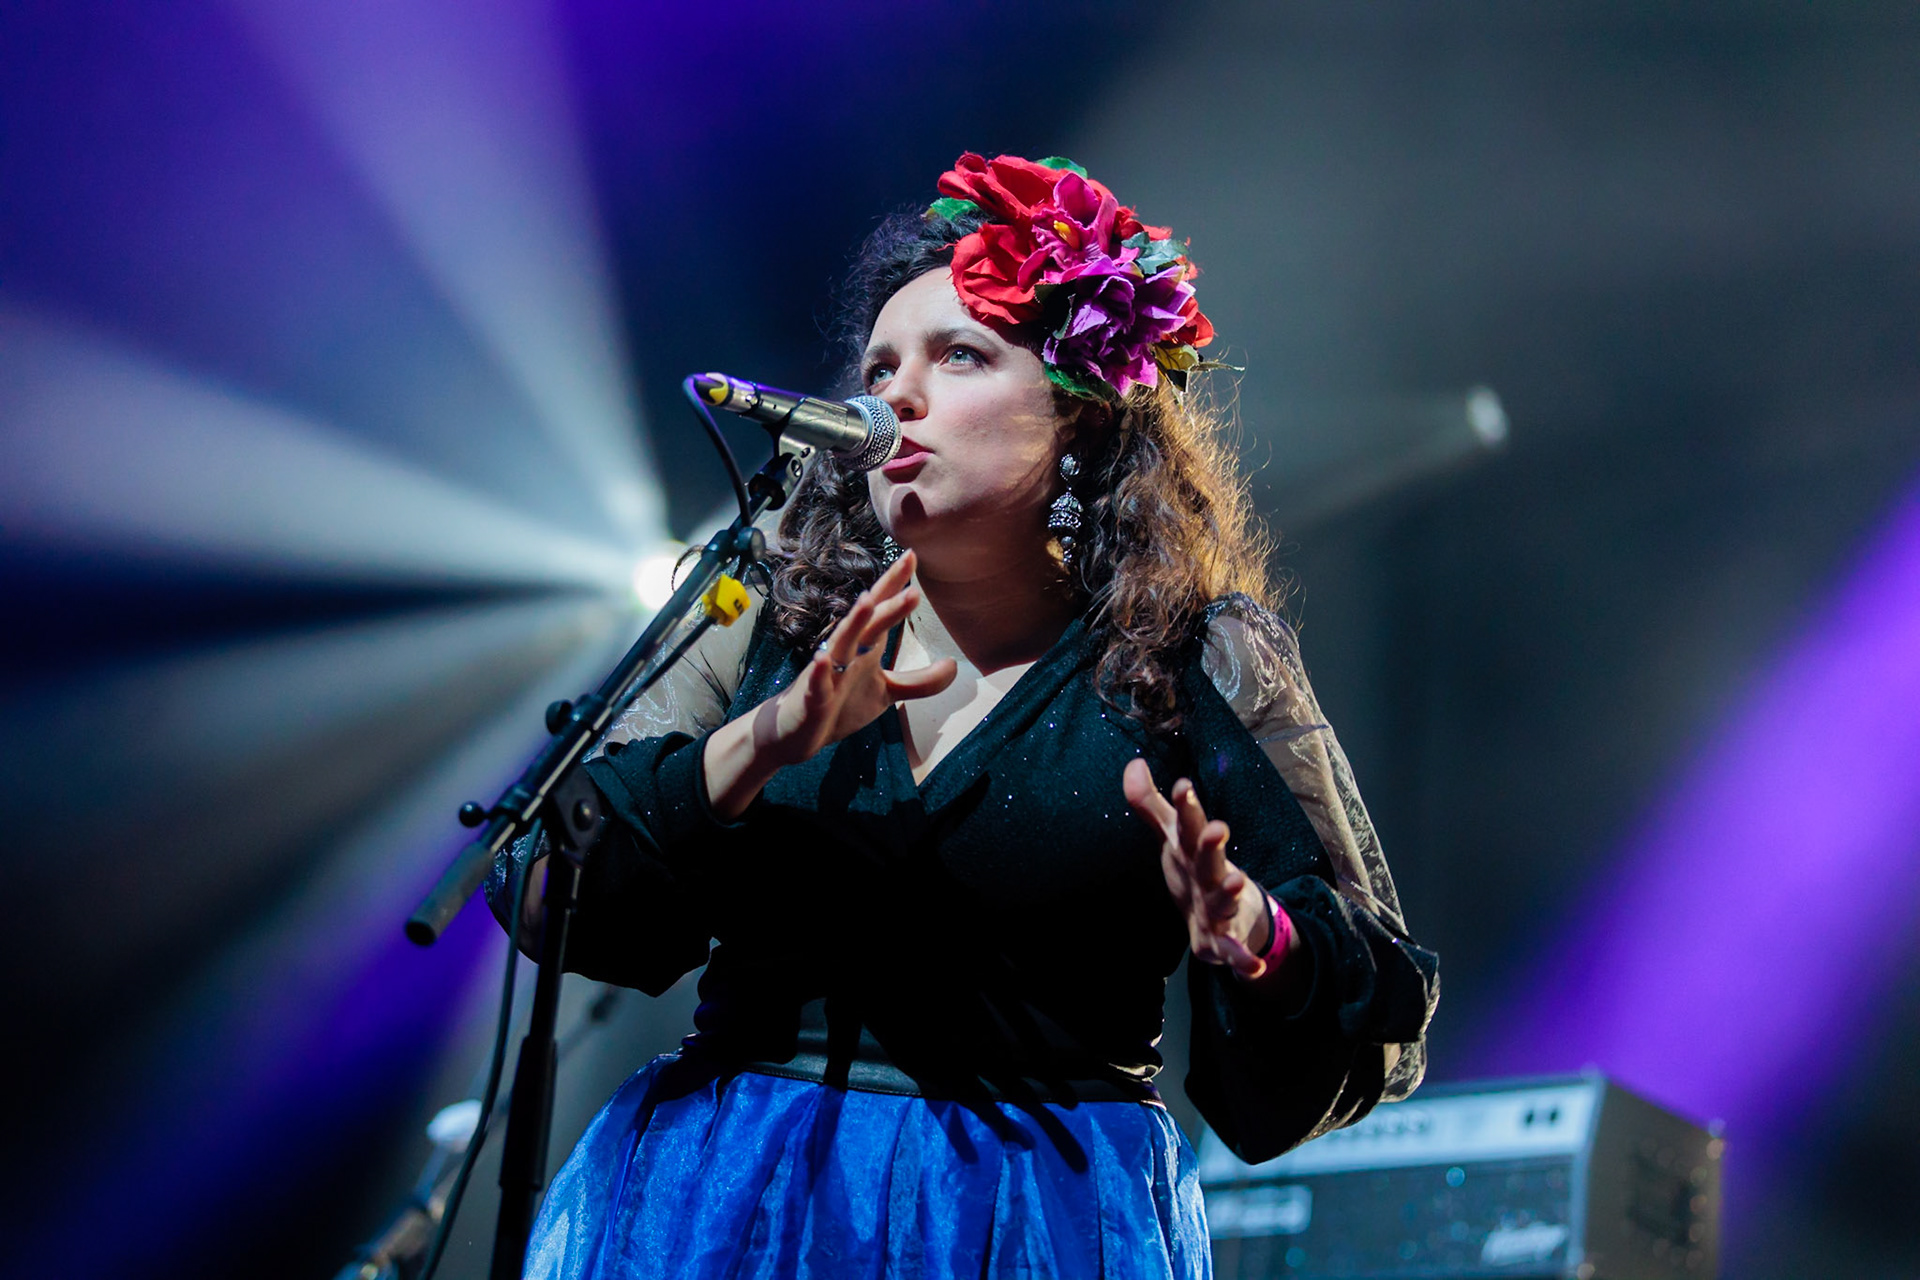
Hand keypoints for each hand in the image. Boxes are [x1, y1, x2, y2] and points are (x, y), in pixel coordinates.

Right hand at [705, 550, 955, 817]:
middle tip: (913, 590)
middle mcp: (846, 652)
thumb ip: (920, 681)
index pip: (881, 609)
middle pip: (868, 622)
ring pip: (841, 643)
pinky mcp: (812, 698)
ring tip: (867, 602)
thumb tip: (954, 666)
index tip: (913, 556)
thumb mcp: (887, 692)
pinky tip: (821, 659)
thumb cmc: (840, 704)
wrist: (797, 734)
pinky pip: (815, 683)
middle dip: (888, 605)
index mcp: (864, 646)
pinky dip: (818, 671)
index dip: (895, 584)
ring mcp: (827, 673)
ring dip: (854, 623)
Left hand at [1124, 758, 1274, 977]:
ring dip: (1232, 891)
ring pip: (1225, 899)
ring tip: (1239, 881)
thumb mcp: (1171, 838)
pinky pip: (1234, 951)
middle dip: (1212, 844)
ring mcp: (1220, 907)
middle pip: (1210, 858)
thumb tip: (1133, 762)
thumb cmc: (1196, 869)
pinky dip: (1244, 959)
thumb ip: (1150, 803)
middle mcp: (1211, 875)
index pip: (1188, 825)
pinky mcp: (1223, 940)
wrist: (1232, 918)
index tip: (1184, 786)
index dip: (1186, 807)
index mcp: (1194, 850)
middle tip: (1218, 828)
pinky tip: (1254, 967)